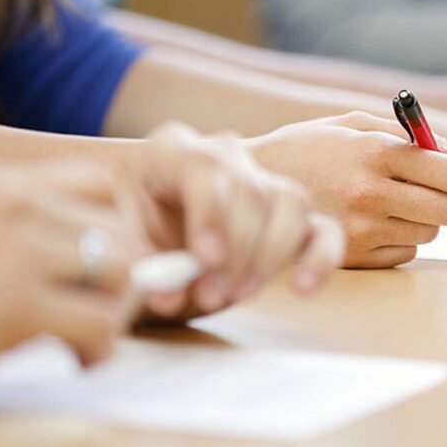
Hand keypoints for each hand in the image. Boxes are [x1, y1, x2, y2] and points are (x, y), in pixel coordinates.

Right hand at [0, 164, 145, 402]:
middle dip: (123, 280)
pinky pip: (100, 324)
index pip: (103, 184)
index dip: (118, 228)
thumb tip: (100, 252)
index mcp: (5, 183)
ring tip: (86, 338)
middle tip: (99, 313)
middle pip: (122, 233)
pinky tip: (76, 359)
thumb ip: (26, 225)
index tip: (102, 268)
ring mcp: (18, 252)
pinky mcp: (17, 305)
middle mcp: (18, 206)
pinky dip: (99, 350)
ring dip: (115, 314)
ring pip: (121, 274)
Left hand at [125, 124, 344, 320]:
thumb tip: (170, 296)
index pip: (204, 167)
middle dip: (236, 250)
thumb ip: (143, 267)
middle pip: (250, 191)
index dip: (210, 212)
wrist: (147, 233)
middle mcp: (225, 156)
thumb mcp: (122, 241)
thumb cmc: (132, 231)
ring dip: (269, 257)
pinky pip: (323, 230)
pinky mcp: (293, 219)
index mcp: (173, 150)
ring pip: (291, 203)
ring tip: (238, 295)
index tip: (206, 258)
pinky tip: (302, 289)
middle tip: (211, 295)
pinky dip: (320, 259)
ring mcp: (263, 183)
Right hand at [246, 112, 446, 267]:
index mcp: (374, 152)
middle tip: (434, 191)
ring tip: (390, 202)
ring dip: (421, 219)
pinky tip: (372, 222)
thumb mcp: (353, 124)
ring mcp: (360, 229)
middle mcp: (369, 193)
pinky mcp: (352, 256)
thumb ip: (411, 135)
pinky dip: (398, 239)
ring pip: (429, 233)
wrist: (252, 185)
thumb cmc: (309, 147)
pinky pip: (405, 253)